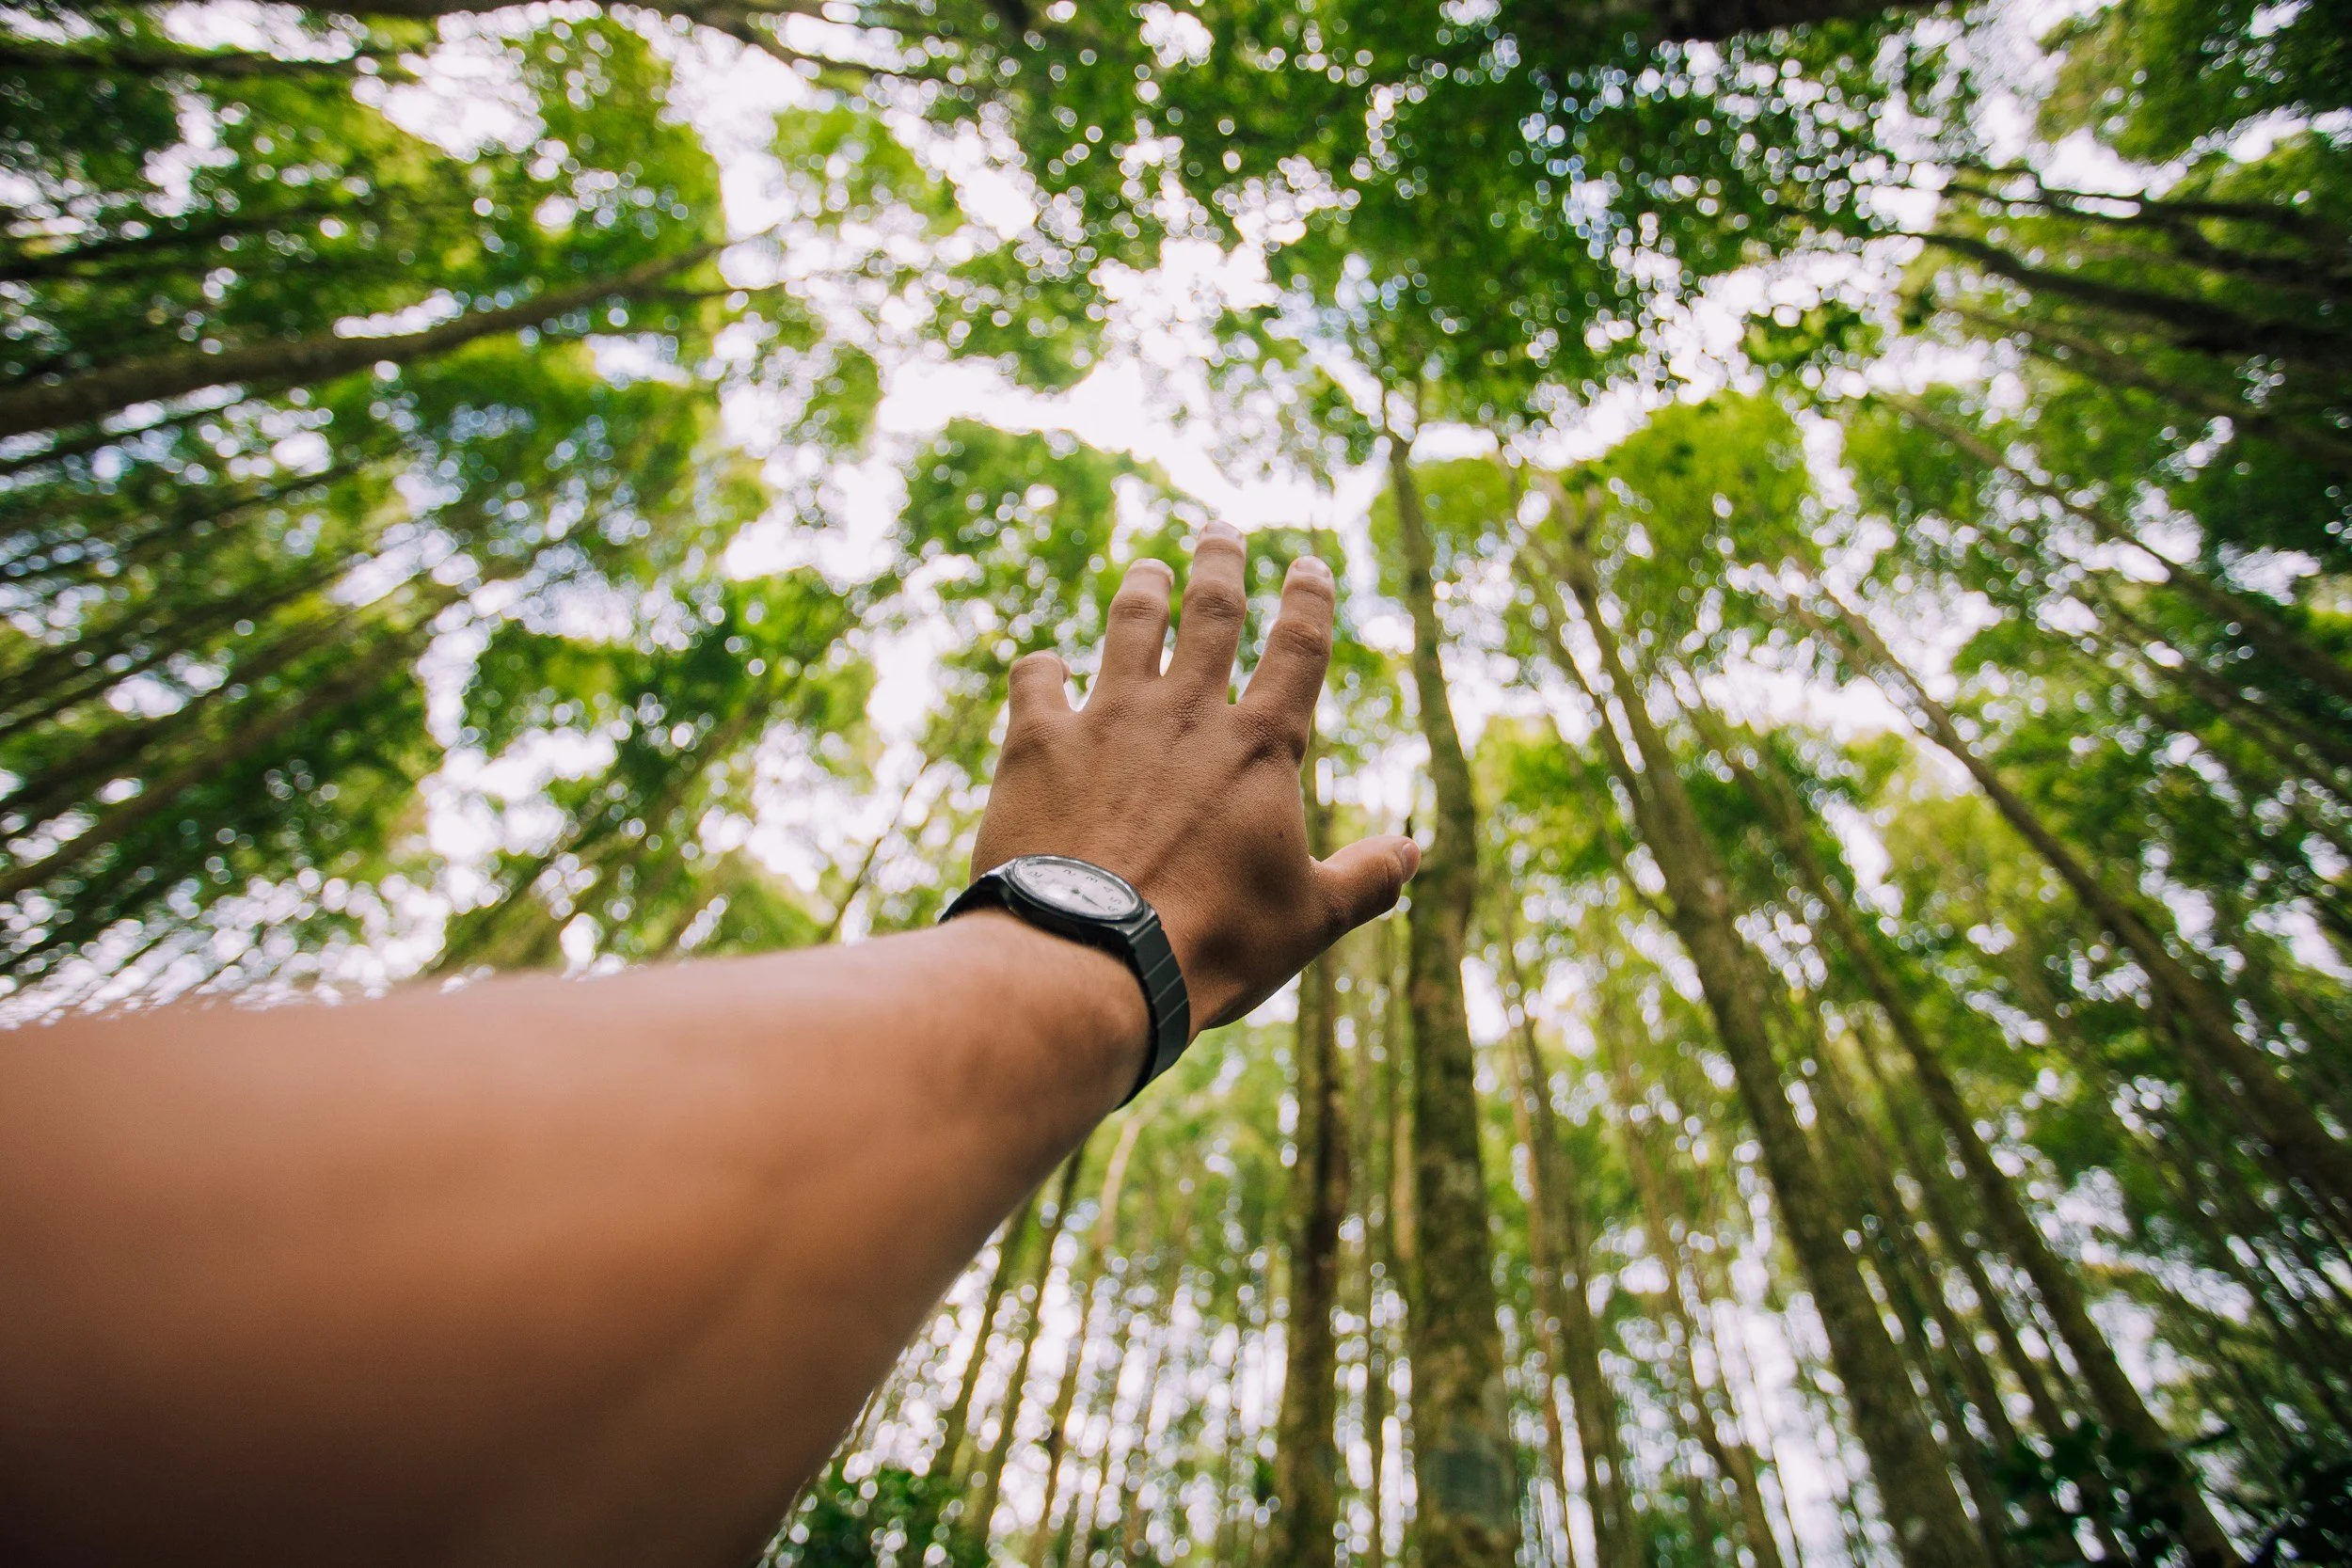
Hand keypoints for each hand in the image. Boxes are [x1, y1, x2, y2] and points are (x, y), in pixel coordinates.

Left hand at [970, 520, 1420, 1032]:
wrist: (1091, 956)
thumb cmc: (1211, 943)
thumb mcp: (1308, 920)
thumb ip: (1366, 879)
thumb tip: (1414, 850)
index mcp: (1260, 747)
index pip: (1298, 650)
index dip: (1308, 601)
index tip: (1309, 566)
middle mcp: (1185, 714)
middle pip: (1210, 611)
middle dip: (1219, 563)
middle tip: (1219, 530)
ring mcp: (1107, 720)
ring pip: (1128, 627)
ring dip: (1141, 592)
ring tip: (1147, 570)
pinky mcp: (1037, 744)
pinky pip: (1036, 681)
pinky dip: (1042, 667)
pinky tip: (1045, 666)